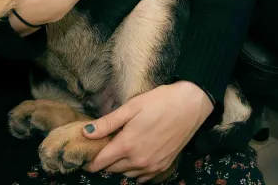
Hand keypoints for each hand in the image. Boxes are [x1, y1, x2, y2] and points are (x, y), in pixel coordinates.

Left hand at [84, 82, 213, 181]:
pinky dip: (135, 172)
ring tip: (122, 150)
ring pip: (126, 174)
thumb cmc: (160, 101)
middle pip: (111, 169)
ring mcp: (152, 166)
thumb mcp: (132, 106)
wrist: (191, 104)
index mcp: (127, 145)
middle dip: (105, 161)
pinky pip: (142, 178)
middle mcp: (138, 160)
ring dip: (120, 166)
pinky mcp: (163, 166)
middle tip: (105, 147)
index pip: (100, 162)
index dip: (90, 160)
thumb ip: (108, 122)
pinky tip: (137, 158)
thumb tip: (85, 133)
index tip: (87, 154)